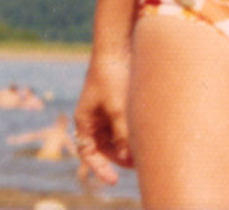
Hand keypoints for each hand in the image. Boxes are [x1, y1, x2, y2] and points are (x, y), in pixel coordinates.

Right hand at [72, 51, 132, 185]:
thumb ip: (121, 133)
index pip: (88, 153)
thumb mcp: (118, 107)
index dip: (100, 169)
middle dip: (118, 158)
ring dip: (125, 145)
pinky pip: (121, 124)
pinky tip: (144, 135)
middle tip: (137, 164)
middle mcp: (92, 117)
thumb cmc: (113, 75)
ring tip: (143, 152)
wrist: (118, 46)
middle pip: (102, 147)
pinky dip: (130, 132)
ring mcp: (104, 110)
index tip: (113, 180)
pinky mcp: (116, 102)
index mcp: (84, 120)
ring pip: (113, 137)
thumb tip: (127, 156)